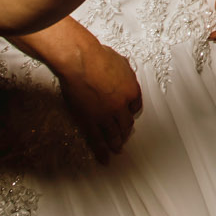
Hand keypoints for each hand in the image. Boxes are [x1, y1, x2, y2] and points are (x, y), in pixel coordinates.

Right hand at [59, 39, 142, 163]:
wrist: (81, 62)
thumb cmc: (97, 56)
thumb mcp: (120, 61)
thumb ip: (124, 72)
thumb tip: (123, 72)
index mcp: (131, 90)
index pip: (135, 106)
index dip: (131, 111)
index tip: (128, 114)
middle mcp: (121, 105)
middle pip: (126, 123)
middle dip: (125, 130)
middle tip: (124, 136)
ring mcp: (106, 115)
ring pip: (114, 134)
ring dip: (116, 143)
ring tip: (117, 150)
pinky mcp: (90, 121)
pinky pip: (97, 140)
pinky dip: (102, 151)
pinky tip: (104, 159)